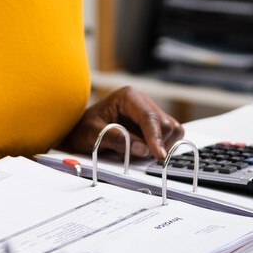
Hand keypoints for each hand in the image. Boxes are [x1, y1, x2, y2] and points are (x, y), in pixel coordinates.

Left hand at [61, 86, 183, 160]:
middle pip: (165, 124)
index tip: (159, 155)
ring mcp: (150, 113)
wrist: (80, 132)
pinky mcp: (154, 125)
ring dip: (159, 146)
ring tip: (136, 151)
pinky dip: (161, 146)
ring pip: (172, 130)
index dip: (156, 137)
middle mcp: (143, 102)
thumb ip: (115, 139)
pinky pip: (170, 136)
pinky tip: (143, 149)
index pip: (150, 116)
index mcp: (128, 97)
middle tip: (136, 155)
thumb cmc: (83, 129)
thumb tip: (142, 149)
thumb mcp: (92, 134)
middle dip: (156, 143)